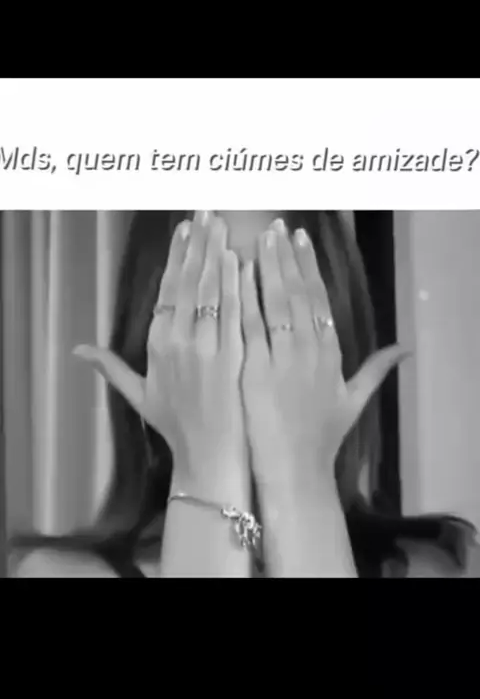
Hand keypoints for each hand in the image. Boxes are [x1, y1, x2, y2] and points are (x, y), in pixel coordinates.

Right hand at [74, 211, 248, 501]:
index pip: (168, 291)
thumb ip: (111, 368)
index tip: (184, 230)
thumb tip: (78, 351)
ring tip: (223, 225)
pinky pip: (236, 314)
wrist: (210, 455)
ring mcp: (209, 348)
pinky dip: (239, 286)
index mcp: (158, 345)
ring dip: (218, 256)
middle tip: (206, 213)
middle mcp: (181, 341)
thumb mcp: (139, 396)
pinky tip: (241, 261)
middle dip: (198, 245)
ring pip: (213, 292)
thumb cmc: (177, 425)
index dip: (177, 258)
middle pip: (190, 283)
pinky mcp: (235, 356)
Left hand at [240, 219, 406, 501]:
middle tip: (276, 226)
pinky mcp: (256, 370)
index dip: (308, 267)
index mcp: (330, 354)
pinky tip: (236, 272)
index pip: (319, 300)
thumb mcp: (353, 400)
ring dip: (267, 267)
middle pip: (298, 293)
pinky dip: (243, 296)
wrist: (294, 472)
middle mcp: (309, 350)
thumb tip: (406, 349)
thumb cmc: (320, 438)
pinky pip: (249, 326)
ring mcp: (282, 359)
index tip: (299, 240)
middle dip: (286, 257)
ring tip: (257, 237)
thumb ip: (376, 370)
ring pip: (275, 302)